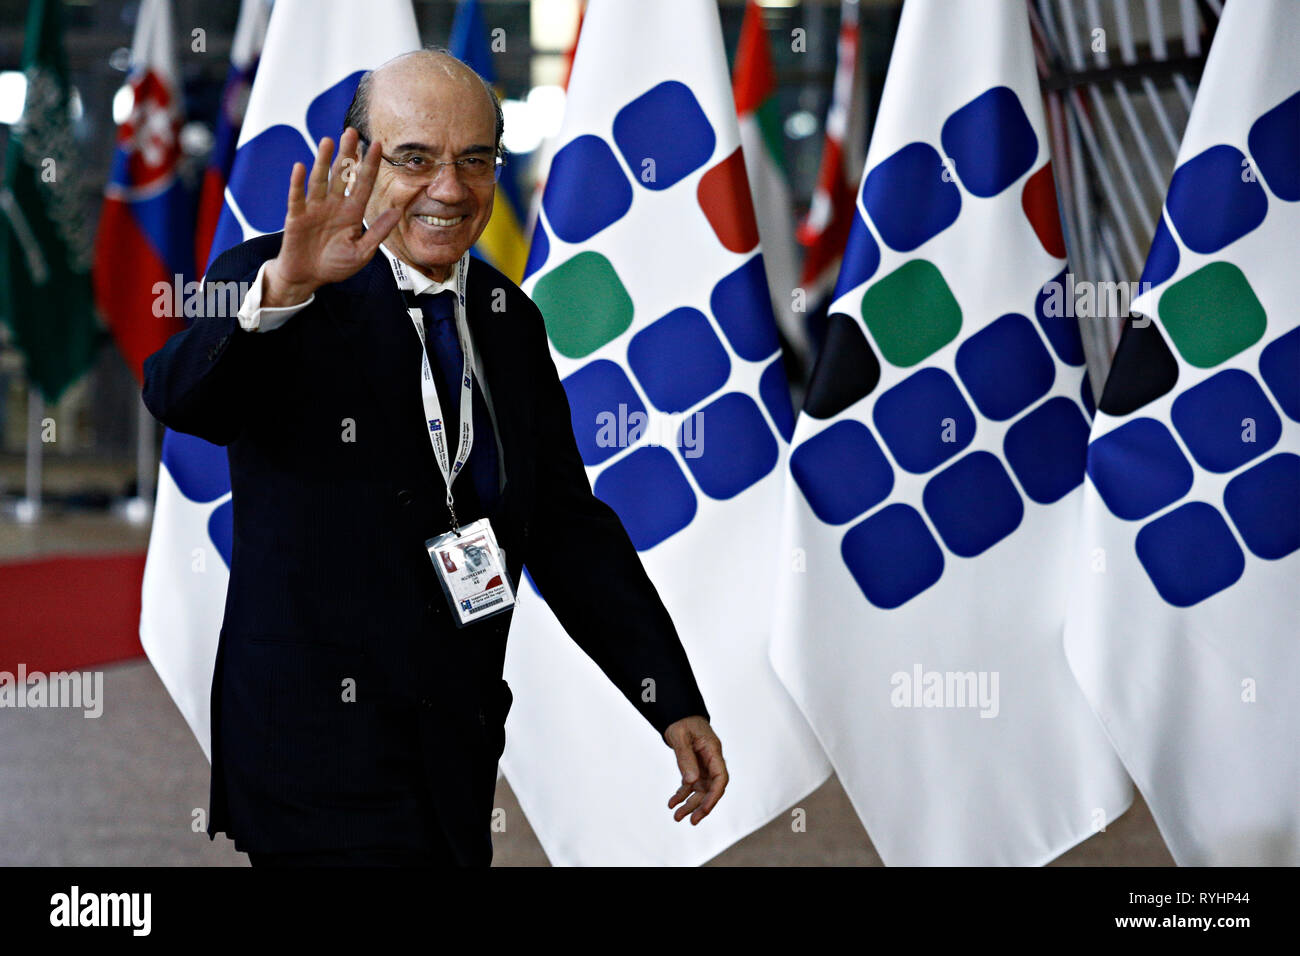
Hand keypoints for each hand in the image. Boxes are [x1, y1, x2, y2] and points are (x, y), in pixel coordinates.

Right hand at [263, 127, 399, 306]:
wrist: (308, 277)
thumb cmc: (335, 264)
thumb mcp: (362, 252)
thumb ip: (378, 232)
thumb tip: (397, 212)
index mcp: (352, 212)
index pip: (364, 184)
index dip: (370, 165)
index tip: (377, 144)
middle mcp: (334, 205)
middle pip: (341, 175)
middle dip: (347, 154)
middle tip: (351, 131)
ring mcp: (314, 208)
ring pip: (320, 180)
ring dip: (323, 161)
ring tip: (328, 141)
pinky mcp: (296, 216)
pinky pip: (297, 197)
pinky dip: (297, 183)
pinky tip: (300, 166)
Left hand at [664, 716, 727, 824]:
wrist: (678, 717)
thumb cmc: (682, 722)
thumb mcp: (681, 737)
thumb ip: (685, 758)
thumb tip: (691, 781)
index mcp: (713, 752)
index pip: (720, 778)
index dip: (715, 795)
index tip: (705, 809)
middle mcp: (711, 762)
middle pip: (711, 789)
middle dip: (701, 806)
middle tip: (691, 821)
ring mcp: (703, 766)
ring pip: (700, 791)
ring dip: (690, 804)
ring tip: (677, 816)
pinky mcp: (694, 769)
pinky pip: (690, 786)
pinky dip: (681, 795)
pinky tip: (672, 803)